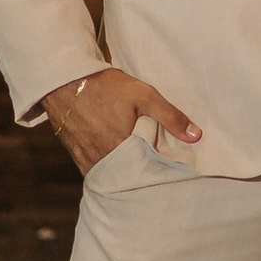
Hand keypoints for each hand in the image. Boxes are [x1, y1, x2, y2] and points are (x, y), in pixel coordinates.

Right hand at [44, 65, 202, 176]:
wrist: (65, 82)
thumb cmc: (106, 87)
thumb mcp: (143, 95)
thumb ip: (170, 116)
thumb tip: (196, 136)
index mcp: (123, 150)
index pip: (151, 173)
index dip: (164, 173)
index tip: (177, 174)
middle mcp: (105, 161)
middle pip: (133, 178)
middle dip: (147, 177)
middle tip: (161, 174)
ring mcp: (90, 162)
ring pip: (116, 178)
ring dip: (129, 176)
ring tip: (144, 171)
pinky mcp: (80, 159)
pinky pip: (101, 174)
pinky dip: (113, 173)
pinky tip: (123, 167)